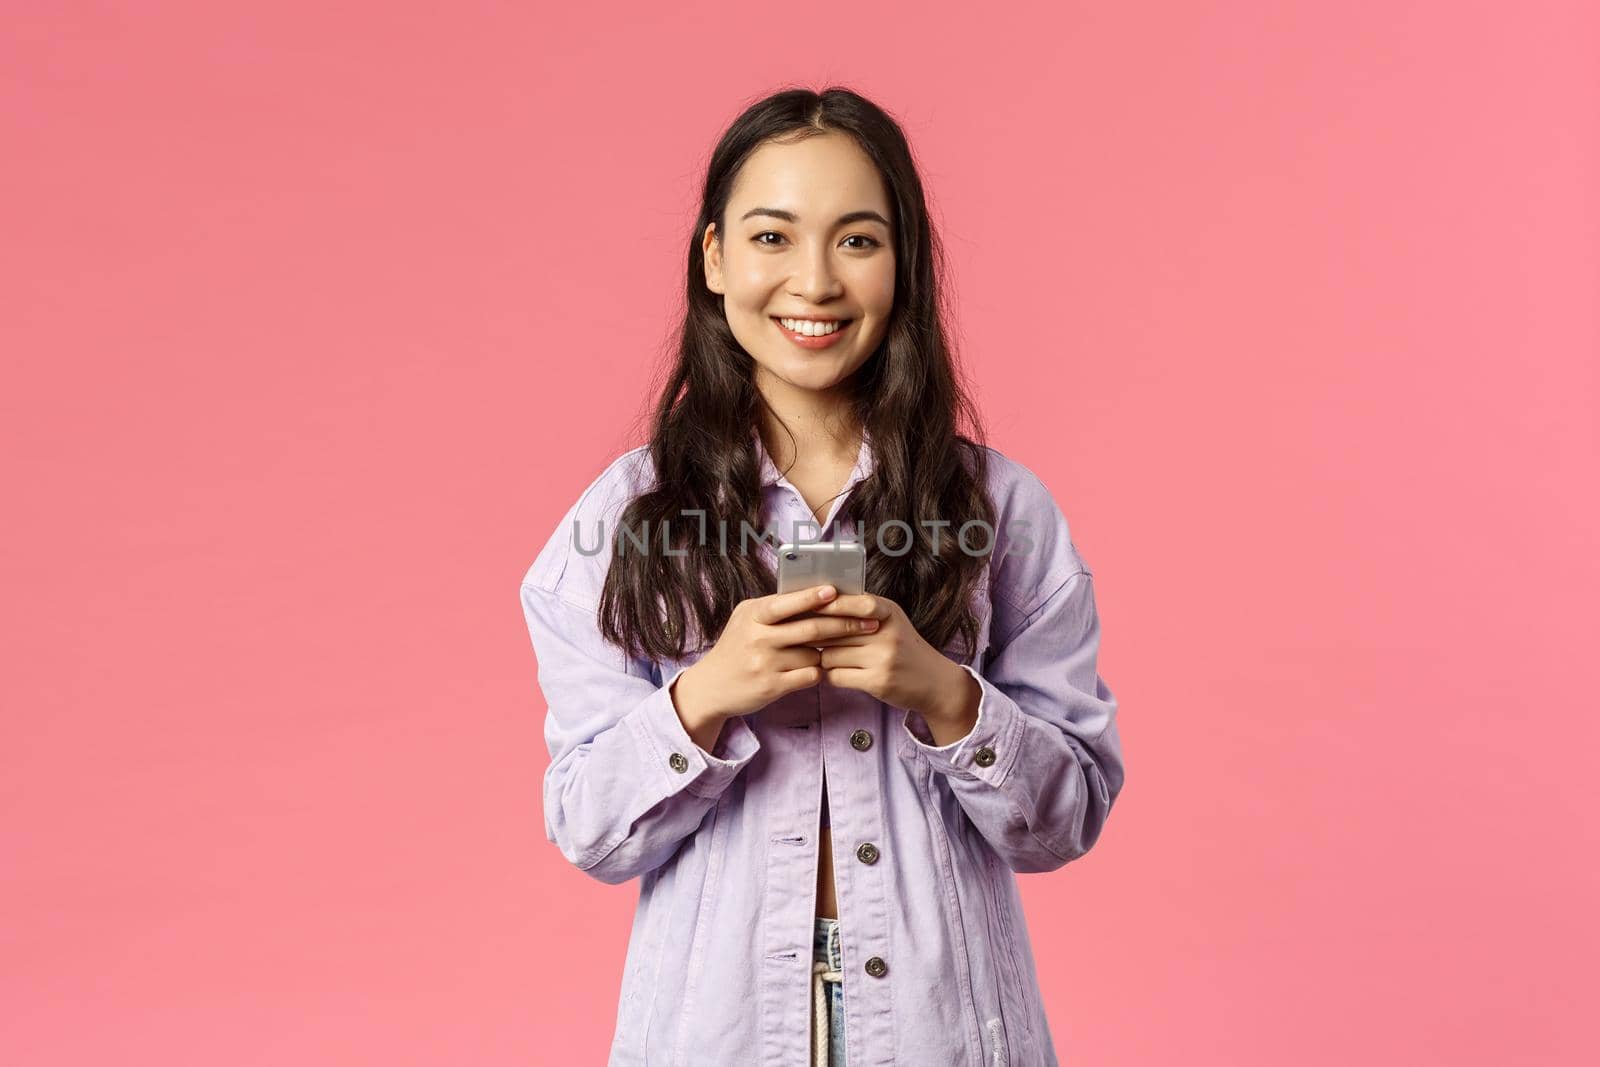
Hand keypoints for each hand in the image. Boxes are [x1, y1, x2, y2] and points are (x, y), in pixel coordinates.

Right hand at [670, 584, 881, 731]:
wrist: (712, 686)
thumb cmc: (736, 647)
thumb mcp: (746, 620)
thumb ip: (775, 608)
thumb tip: (816, 593)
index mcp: (753, 614)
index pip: (788, 602)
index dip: (814, 597)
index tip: (837, 592)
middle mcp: (758, 637)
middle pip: (810, 628)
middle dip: (844, 625)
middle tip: (869, 623)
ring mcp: (765, 663)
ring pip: (813, 654)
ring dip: (829, 652)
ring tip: (839, 649)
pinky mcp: (772, 686)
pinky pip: (810, 675)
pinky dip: (819, 671)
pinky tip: (819, 669)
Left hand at [802, 593, 979, 730]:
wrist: (934, 682)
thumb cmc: (904, 649)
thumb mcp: (891, 622)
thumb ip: (861, 612)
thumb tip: (817, 604)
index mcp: (887, 611)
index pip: (849, 602)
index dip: (824, 605)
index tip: (803, 608)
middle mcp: (885, 632)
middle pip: (833, 631)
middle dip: (814, 636)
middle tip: (796, 637)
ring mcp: (882, 658)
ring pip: (830, 655)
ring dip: (821, 659)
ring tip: (820, 658)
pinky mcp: (877, 681)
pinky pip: (836, 676)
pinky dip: (830, 676)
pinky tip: (833, 674)